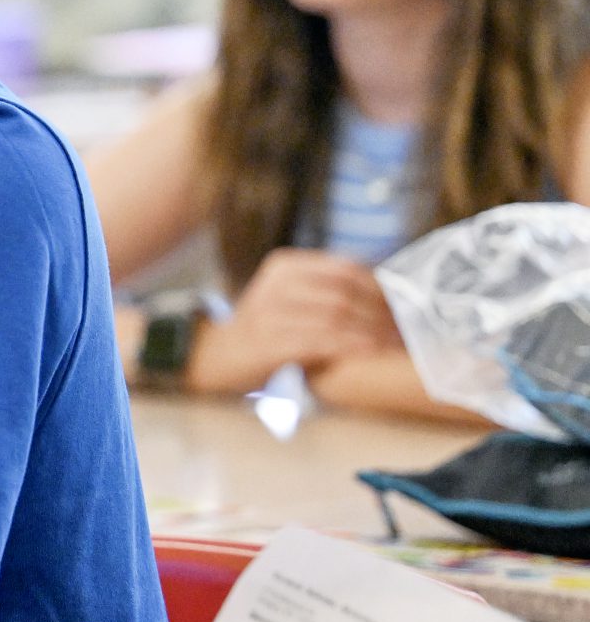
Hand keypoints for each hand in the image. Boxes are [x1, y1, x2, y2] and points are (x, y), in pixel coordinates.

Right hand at [188, 249, 401, 395]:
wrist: (217, 355)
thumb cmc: (265, 328)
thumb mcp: (289, 296)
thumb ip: (324, 289)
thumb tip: (384, 291)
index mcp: (284, 267)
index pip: (344, 269)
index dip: (379, 287)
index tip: (401, 307)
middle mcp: (275, 285)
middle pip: (344, 293)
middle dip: (380, 313)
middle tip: (405, 331)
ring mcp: (269, 314)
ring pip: (336, 317)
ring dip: (372, 332)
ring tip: (394, 345)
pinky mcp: (269, 343)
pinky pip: (321, 341)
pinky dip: (351, 347)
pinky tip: (371, 352)